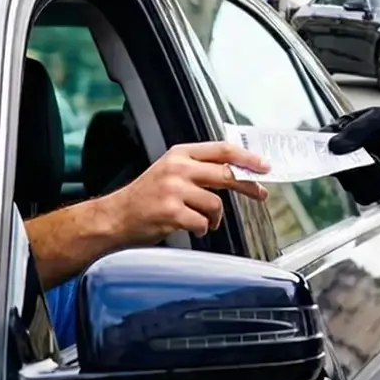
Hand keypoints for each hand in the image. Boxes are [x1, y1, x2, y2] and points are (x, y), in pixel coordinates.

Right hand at [99, 141, 270, 243]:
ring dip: (215, 217)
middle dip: (248, 185)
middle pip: (226, 173)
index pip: (222, 149)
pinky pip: (202, 223)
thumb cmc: (146, 197)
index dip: (247, 157)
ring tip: (205, 221)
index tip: (264, 165)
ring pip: (215, 203)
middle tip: (261, 193)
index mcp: (180, 154)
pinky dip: (202, 229)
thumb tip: (237, 171)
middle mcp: (178, 168)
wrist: (115, 217)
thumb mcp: (171, 171)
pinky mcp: (171, 212)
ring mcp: (173, 190)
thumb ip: (200, 168)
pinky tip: (193, 229)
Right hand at [325, 107, 379, 204]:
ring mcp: (354, 174)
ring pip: (350, 186)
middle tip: (376, 158)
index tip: (333, 158)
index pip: (320, 145)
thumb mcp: (379, 119)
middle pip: (334, 170)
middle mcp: (343, 155)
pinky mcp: (367, 188)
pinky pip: (363, 196)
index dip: (321, 153)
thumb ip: (356, 131)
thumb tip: (334, 147)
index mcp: (340, 133)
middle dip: (356, 167)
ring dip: (373, 177)